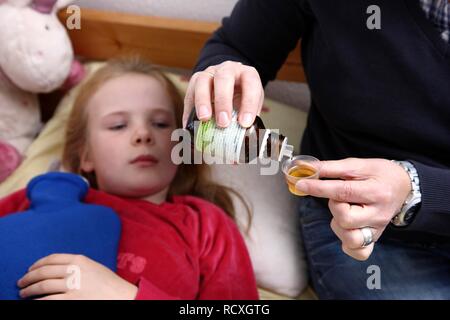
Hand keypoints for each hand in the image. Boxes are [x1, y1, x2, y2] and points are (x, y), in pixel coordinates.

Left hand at [17, 254, 137, 299]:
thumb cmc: (110, 284)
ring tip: (23, 293)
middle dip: (29, 277)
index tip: (30, 269)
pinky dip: (38, 301)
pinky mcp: (72, 300)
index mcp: (80, 260)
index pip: (52, 258)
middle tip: (21, 282)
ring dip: (29, 290)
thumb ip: (78, 265)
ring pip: (42, 286)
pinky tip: (34, 302)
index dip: (38, 264)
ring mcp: (73, 286)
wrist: (122, 296)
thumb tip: (58, 270)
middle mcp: (75, 270)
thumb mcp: (94, 267)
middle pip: (44, 271)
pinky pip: (48, 300)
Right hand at [183, 61, 263, 127]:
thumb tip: (245, 139)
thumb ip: (249, 118)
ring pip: (202, 81)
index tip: (245, 123)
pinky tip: (189, 125)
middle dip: (222, 101)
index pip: (250, 84)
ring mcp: (210, 73)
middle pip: (223, 79)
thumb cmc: (243, 95)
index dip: (248, 103)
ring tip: (204, 119)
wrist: (231, 81)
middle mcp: (228, 70)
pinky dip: (189, 111)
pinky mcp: (195, 81)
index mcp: (247, 74)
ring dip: (202, 102)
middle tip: (223, 123)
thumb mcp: (252, 103)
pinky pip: (190, 94)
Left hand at [295, 158, 411, 260]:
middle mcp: (378, 214)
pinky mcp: (374, 239)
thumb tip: (305, 166)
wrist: (404, 186)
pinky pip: (359, 252)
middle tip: (339, 198)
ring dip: (339, 225)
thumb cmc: (379, 174)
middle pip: (345, 219)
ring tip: (344, 212)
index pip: (343, 192)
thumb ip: (331, 168)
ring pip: (350, 238)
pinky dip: (347, 244)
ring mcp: (377, 229)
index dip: (318, 188)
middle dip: (334, 207)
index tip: (301, 184)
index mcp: (376, 191)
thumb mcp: (358, 165)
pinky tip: (346, 229)